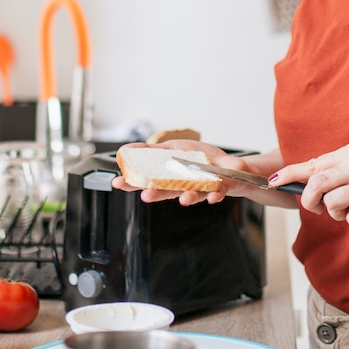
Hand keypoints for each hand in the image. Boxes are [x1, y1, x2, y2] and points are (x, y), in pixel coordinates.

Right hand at [110, 140, 255, 205]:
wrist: (230, 167)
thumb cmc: (202, 159)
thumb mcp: (175, 149)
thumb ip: (154, 151)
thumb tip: (128, 148)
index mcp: (171, 176)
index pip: (149, 181)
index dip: (134, 183)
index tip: (118, 183)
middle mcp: (183, 186)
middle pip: (168, 192)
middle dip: (156, 194)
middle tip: (145, 196)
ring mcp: (202, 189)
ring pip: (193, 195)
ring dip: (188, 198)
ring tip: (184, 200)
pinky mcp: (220, 189)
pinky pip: (217, 193)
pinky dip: (215, 195)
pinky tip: (213, 196)